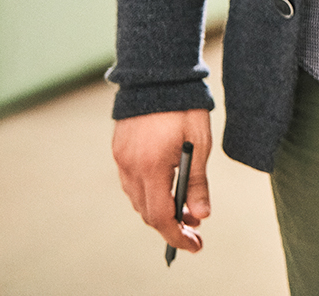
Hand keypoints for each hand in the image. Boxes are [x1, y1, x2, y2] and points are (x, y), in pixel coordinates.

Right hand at [112, 108, 211, 253]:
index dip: (176, 235)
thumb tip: (200, 215)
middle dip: (170, 224)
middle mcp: (131, 166)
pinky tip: (166, 186)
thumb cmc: (184, 106)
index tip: (193, 245)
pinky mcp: (119, 149)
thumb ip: (198, 182)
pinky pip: (131, 181)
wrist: (158, 73)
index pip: (160, 216)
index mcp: (152, 166)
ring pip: (137, 198)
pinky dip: (148, 191)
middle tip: (195, 227)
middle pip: (147, 211)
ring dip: (158, 207)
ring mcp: (121, 158)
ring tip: (184, 207)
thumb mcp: (199, 144)